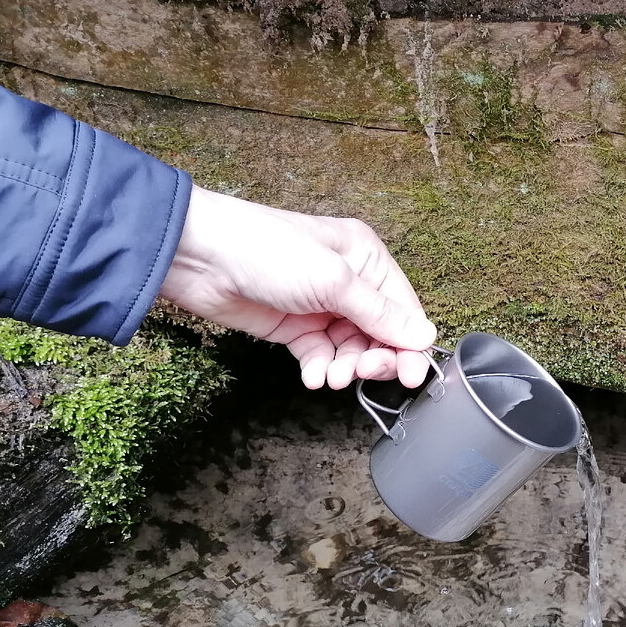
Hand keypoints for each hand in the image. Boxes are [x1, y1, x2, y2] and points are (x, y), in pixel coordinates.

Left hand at [161, 185, 434, 388]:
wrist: (201, 258)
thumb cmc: (267, 250)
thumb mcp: (334, 281)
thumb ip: (380, 314)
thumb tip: (424, 336)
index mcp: (366, 258)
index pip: (403, 308)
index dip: (410, 344)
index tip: (411, 376)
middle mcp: (348, 282)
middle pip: (381, 333)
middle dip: (376, 358)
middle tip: (364, 373)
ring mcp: (320, 306)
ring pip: (352, 349)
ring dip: (347, 367)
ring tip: (333, 376)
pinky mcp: (294, 327)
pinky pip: (322, 356)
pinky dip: (322, 369)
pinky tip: (314, 376)